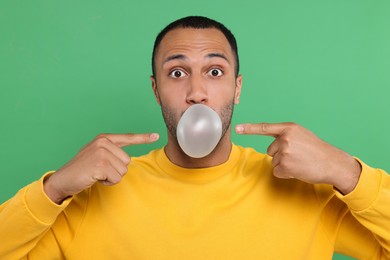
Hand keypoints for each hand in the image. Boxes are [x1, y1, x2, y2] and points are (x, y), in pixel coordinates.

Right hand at [44, 133, 158, 203]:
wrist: (63, 179)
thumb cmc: (82, 169)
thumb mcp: (97, 155)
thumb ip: (111, 153)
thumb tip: (127, 160)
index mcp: (104, 138)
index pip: (128, 138)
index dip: (143, 138)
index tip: (156, 136)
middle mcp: (103, 142)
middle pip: (127, 161)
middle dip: (116, 170)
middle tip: (99, 170)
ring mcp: (101, 152)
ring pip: (123, 171)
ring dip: (111, 177)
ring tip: (96, 174)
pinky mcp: (100, 164)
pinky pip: (116, 178)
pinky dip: (108, 182)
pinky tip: (95, 178)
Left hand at [235, 122, 360, 193]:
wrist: (332, 163)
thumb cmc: (317, 150)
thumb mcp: (302, 135)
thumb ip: (286, 136)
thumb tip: (272, 147)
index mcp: (289, 128)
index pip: (265, 128)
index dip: (249, 129)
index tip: (237, 128)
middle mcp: (285, 138)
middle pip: (270, 150)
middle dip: (281, 154)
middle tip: (298, 155)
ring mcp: (285, 152)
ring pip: (274, 161)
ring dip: (285, 164)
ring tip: (300, 162)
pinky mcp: (286, 165)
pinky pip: (277, 171)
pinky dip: (286, 173)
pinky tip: (298, 169)